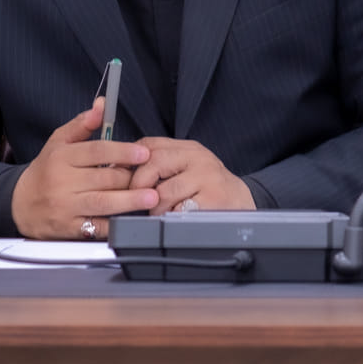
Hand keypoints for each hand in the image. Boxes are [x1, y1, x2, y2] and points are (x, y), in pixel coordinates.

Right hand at [10, 98, 159, 239]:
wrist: (18, 205)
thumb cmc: (44, 172)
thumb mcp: (57, 143)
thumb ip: (81, 125)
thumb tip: (101, 105)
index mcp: (61, 157)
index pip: (96, 151)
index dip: (123, 152)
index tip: (143, 153)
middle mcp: (62, 182)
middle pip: (104, 178)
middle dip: (130, 178)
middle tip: (151, 177)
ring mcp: (65, 206)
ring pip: (102, 202)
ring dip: (129, 201)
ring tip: (151, 197)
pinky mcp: (68, 228)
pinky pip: (95, 227)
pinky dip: (114, 224)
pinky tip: (131, 220)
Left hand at [131, 137, 254, 214]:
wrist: (243, 203)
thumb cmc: (208, 188)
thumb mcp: (186, 169)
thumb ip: (159, 166)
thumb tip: (119, 174)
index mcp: (187, 148)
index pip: (148, 145)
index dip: (130, 162)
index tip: (122, 178)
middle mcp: (197, 158)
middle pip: (154, 163)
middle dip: (138, 186)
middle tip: (138, 200)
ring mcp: (207, 177)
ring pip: (164, 192)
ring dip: (156, 208)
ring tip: (161, 213)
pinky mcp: (214, 199)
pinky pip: (180, 211)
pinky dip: (173, 218)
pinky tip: (178, 217)